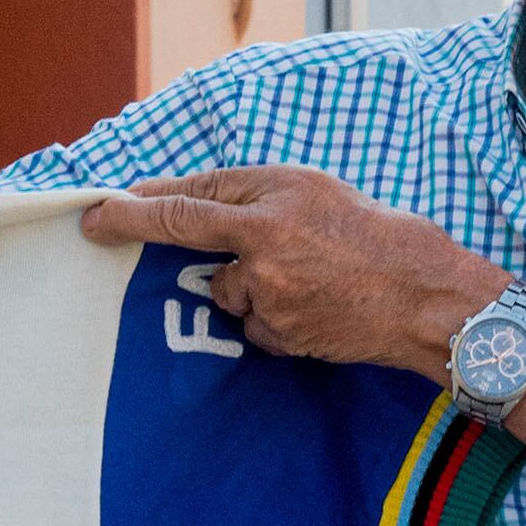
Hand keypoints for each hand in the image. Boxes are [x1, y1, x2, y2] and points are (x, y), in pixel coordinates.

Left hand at [79, 166, 513, 375]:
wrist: (430, 301)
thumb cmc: (384, 238)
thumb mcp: (321, 191)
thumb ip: (261, 195)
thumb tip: (198, 208)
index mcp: (279, 197)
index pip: (190, 199)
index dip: (136, 205)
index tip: (96, 208)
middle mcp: (267, 242)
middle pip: (190, 238)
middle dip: (139, 229)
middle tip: (98, 225)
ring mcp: (270, 293)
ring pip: (229, 291)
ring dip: (249, 288)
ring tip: (309, 282)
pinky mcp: (280, 334)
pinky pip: (255, 327)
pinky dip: (274, 321)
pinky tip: (316, 312)